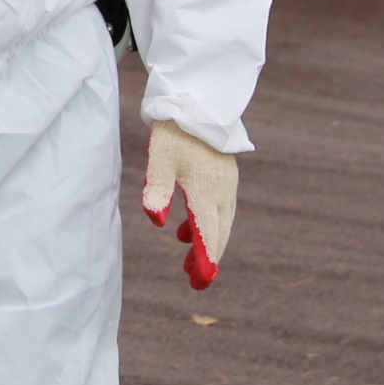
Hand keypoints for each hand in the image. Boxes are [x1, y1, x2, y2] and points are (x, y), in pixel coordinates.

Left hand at [141, 119, 239, 289]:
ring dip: (206, 242)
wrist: (197, 102)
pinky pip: (218, 209)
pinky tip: (185, 231)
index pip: (208, 234)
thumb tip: (158, 223)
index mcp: (208, 192)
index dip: (205, 259)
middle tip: (196, 282)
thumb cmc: (175, 132)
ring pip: (220, 222)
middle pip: (218, 233)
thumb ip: (157, 191)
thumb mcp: (159, 160)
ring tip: (188, 263)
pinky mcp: (223, 177)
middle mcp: (222, 192)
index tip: (201, 281)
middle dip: (207, 258)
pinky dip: (206, 224)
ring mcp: (226, 185)